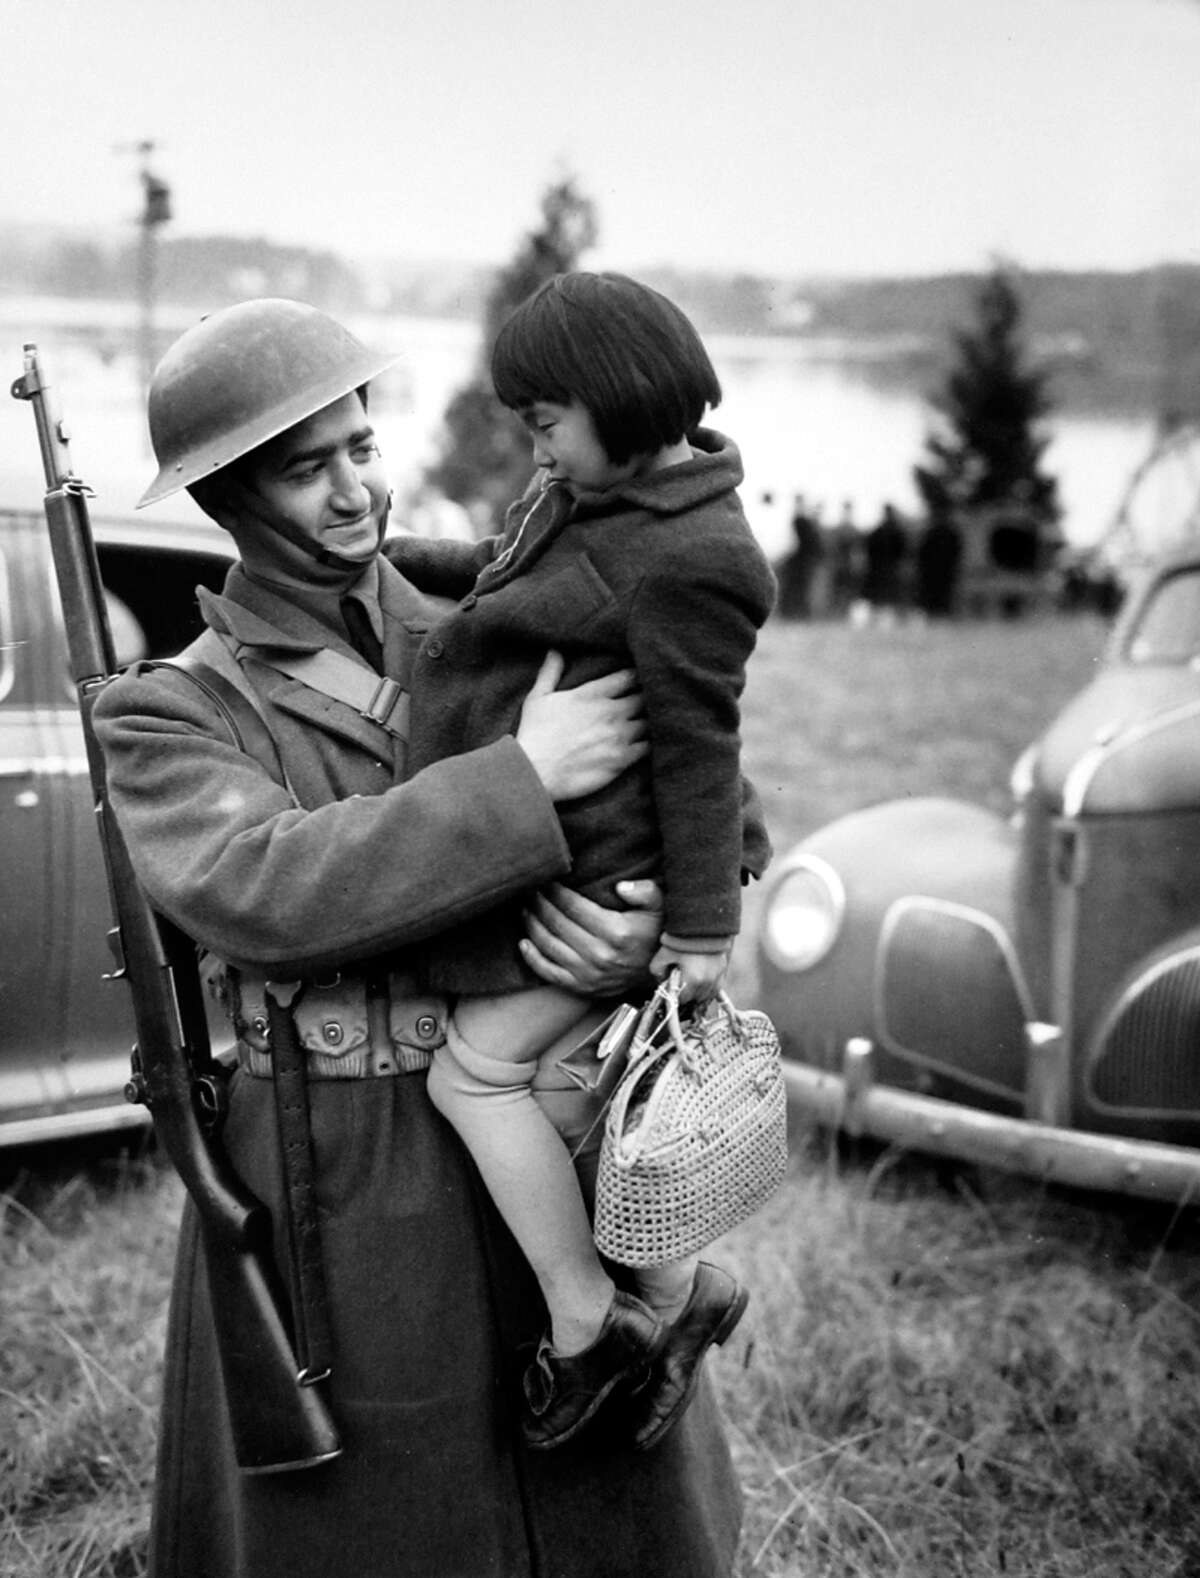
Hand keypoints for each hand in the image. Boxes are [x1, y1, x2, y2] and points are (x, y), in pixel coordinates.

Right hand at [516, 652, 646, 801]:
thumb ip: (550, 673)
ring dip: (648, 722)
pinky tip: (643, 745)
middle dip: (645, 699)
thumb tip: (555, 651)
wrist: (535, 772)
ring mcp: (618, 735)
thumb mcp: (537, 698)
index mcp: (591, 694)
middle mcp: (610, 711)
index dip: (635, 677)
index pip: (627, 677)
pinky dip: (648, 745)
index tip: (637, 680)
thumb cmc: (534, 734)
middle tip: (646, 703)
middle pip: (643, 698)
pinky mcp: (622, 759)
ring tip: (648, 724)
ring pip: (648, 722)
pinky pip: (647, 747)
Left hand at [520, 879, 663, 995]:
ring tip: (526, 908)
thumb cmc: (653, 935)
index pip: (574, 906)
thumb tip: (621, 886)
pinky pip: (549, 972)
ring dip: (532, 924)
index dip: (556, 891)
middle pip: (557, 923)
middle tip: (531, 890)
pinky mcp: (581, 987)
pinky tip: (523, 942)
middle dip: (540, 903)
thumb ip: (646, 892)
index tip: (548, 880)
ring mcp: (588, 974)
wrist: (658, 974)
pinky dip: (532, 958)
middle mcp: (599, 954)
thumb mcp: (659, 908)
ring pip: (549, 945)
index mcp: (616, 932)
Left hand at [650, 942, 731, 1005]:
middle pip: (695, 999)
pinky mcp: (723, 970)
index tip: (671, 987)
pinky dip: (709, 987)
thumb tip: (661, 981)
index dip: (674, 995)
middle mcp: (708, 981)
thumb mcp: (663, 954)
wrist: (701, 924)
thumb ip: (657, 970)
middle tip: (680, 982)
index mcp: (693, 980)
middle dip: (686, 993)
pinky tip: (701, 980)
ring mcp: (718, 976)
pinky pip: (716, 987)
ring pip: (707, 995)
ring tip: (690, 982)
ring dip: (698, 992)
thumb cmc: (681, 940)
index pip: (682, 999)